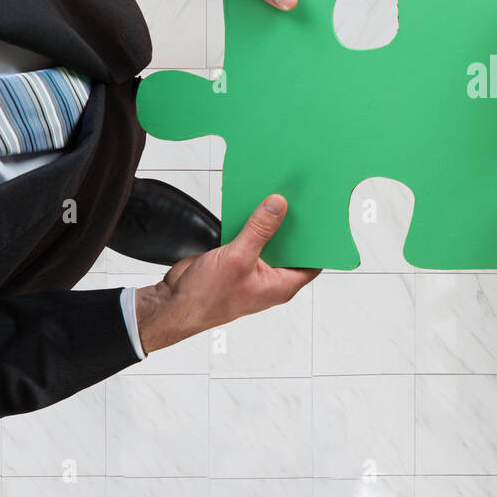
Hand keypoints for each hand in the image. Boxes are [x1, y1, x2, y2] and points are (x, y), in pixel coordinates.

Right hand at [134, 194, 319, 353]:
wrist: (173, 304)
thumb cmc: (207, 297)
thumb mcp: (237, 258)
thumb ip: (259, 231)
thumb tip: (279, 205)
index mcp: (281, 284)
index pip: (313, 260)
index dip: (321, 240)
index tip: (324, 214)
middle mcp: (271, 277)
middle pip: (292, 245)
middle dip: (295, 223)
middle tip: (302, 196)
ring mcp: (254, 267)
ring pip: (270, 239)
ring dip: (271, 220)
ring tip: (280, 192)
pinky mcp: (237, 258)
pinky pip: (250, 236)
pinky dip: (252, 221)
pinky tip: (253, 202)